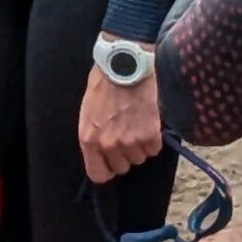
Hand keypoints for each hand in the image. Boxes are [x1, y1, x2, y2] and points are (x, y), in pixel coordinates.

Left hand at [77, 59, 161, 183]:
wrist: (124, 66)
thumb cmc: (103, 83)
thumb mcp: (88, 111)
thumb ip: (94, 134)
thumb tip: (101, 151)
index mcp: (89, 139)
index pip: (98, 174)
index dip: (106, 170)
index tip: (111, 163)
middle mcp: (109, 145)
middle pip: (122, 167)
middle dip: (125, 154)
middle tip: (126, 133)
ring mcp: (130, 142)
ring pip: (140, 158)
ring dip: (140, 145)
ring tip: (136, 123)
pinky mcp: (150, 136)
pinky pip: (154, 149)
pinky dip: (153, 139)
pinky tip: (147, 121)